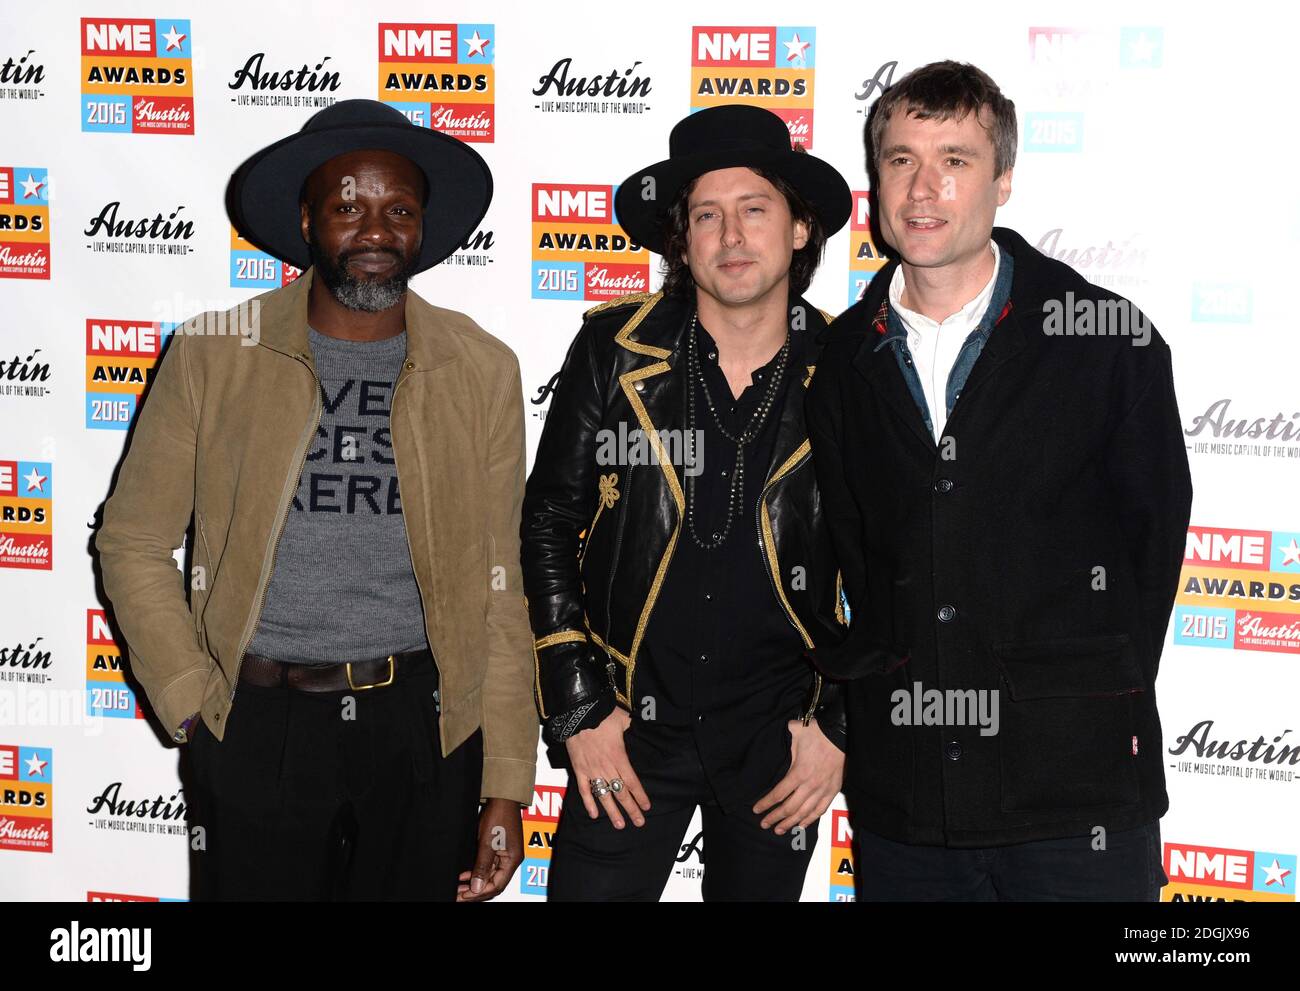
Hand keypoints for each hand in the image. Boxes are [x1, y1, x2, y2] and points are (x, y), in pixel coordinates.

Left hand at [456, 798, 522, 901]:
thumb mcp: (487, 843)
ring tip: (459, 888)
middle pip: (494, 883)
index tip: (464, 896)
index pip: (497, 886)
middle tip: (458, 895)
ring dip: (475, 882)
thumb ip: (482, 866)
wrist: (502, 797)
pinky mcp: (499, 849)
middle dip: (476, 891)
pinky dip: (476, 872)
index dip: (479, 893)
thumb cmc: (499, 815)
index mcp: (513, 860)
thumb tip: (477, 888)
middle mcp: (511, 859)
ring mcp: (506, 854)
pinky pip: (488, 866)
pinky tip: (465, 875)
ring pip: (490, 876)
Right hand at [564, 707, 649, 827]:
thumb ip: (633, 727)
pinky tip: (594, 814)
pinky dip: (589, 802)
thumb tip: (644, 724)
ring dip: (612, 812)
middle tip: (639, 822)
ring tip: (620, 825)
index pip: (632, 782)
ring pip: (604, 795)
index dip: (640, 796)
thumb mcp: (623, 719)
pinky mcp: (579, 769)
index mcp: (619, 757)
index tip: (646, 807)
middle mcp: (607, 767)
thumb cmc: (601, 714)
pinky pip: (584, 790)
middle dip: (631, 809)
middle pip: (621, 793)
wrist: (578, 713)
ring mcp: (592, 770)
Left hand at [753, 719, 844, 834]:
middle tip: (764, 824)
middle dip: (775, 818)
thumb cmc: (818, 733)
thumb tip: (779, 730)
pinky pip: (820, 810)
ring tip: (779, 830)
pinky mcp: (832, 791)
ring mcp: (822, 790)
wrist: (841, 735)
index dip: (766, 804)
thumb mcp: (796, 732)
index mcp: (798, 773)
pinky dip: (809, 820)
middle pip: (789, 808)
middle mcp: (810, 785)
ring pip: (804, 813)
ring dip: (790, 823)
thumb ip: (785, 734)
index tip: (756, 810)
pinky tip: (801, 825)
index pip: (778, 794)